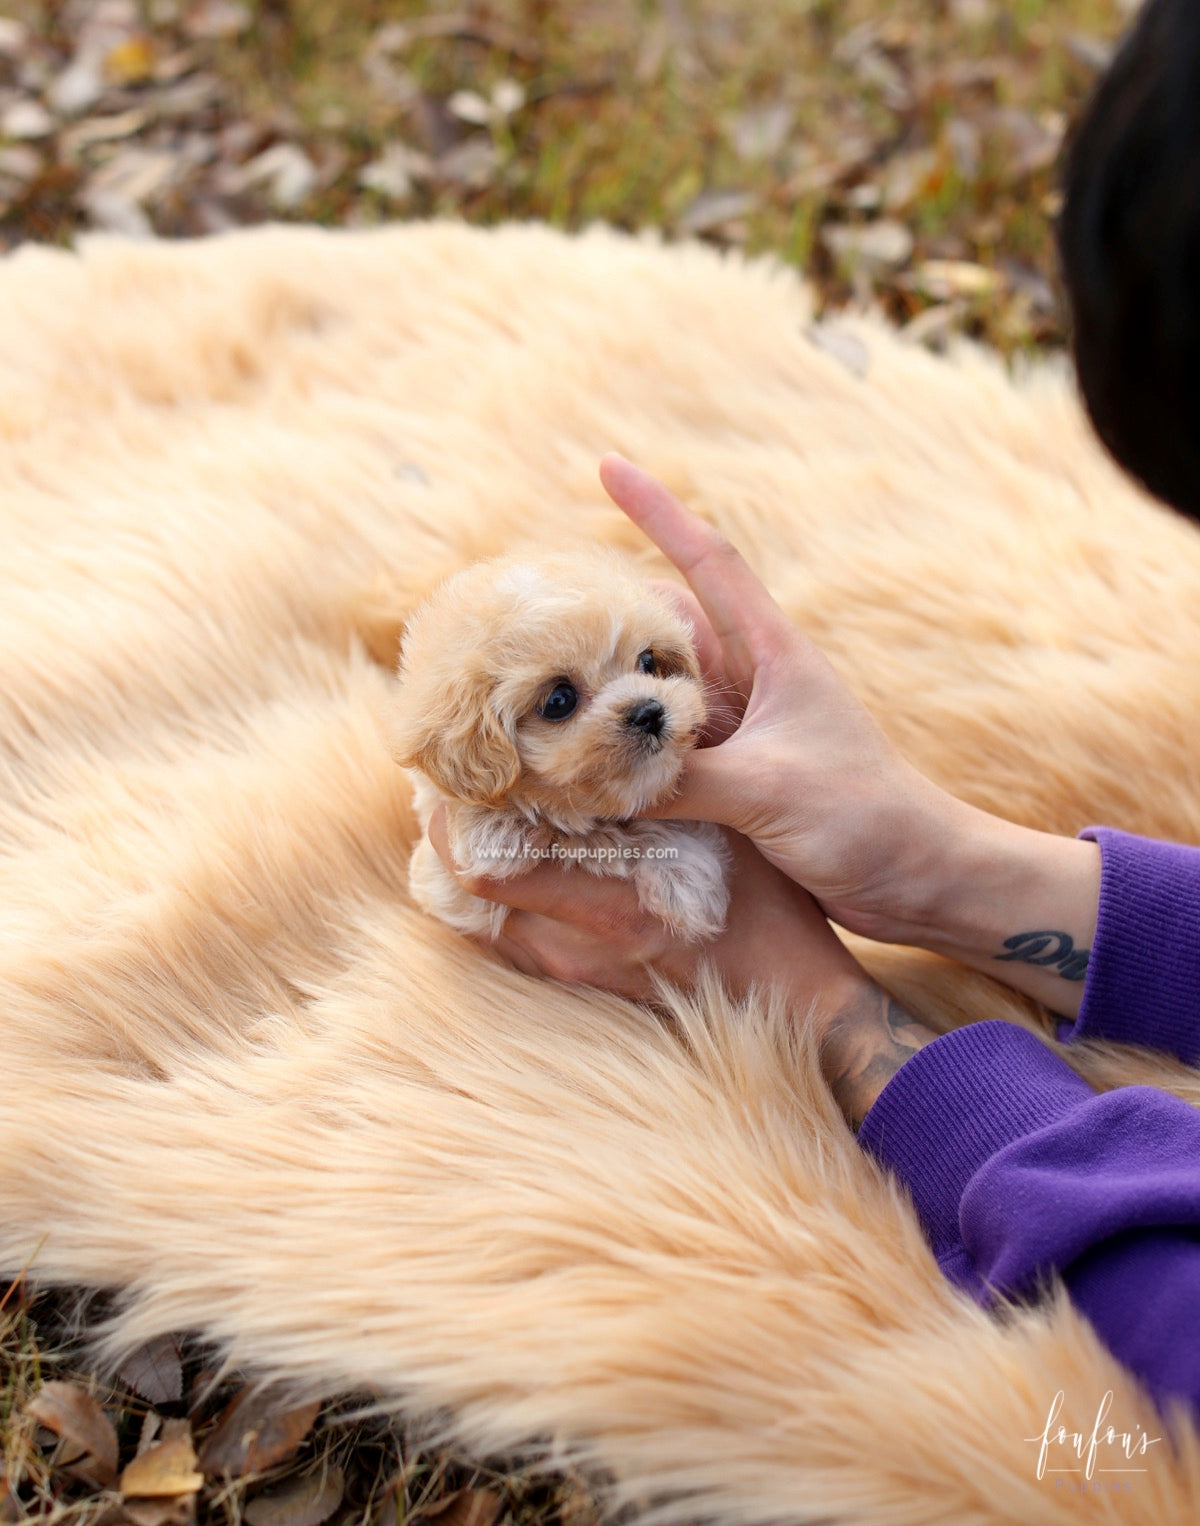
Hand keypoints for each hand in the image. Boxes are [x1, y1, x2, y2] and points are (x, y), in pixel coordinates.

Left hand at [429, 806, 861, 1005]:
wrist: (795, 1003)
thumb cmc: (772, 912)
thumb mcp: (731, 837)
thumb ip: (674, 788)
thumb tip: (630, 710)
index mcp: (609, 909)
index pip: (484, 870)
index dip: (450, 817)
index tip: (452, 766)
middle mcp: (574, 948)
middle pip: (465, 888)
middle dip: (453, 827)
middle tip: (457, 772)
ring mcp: (574, 968)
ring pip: (482, 915)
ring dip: (472, 858)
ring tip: (480, 802)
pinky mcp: (583, 978)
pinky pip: (510, 936)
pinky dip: (499, 892)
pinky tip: (514, 849)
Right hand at [601, 454, 1100, 1016]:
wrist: (919, 879)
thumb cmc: (867, 816)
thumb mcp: (770, 789)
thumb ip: (683, 779)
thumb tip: (593, 778)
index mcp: (772, 655)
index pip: (708, 562)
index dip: (658, 511)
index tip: (608, 465)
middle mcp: (751, 685)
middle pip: (664, 627)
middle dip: (608, 614)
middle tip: (539, 615)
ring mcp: (741, 734)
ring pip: (657, 694)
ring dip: (612, 693)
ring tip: (545, 691)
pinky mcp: (735, 783)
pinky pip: (664, 756)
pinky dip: (626, 758)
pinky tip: (584, 770)